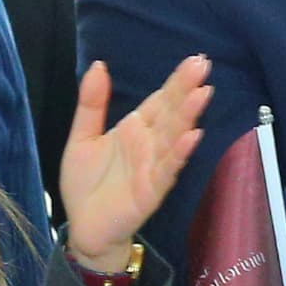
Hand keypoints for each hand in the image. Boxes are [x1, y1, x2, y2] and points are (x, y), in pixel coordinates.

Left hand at [58, 54, 211, 264]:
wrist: (83, 227)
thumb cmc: (85, 183)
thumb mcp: (82, 137)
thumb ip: (92, 103)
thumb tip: (99, 65)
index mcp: (135, 129)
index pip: (160, 100)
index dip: (176, 80)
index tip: (195, 59)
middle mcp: (149, 144)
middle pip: (171, 112)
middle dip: (187, 90)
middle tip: (204, 65)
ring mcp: (152, 167)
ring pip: (173, 137)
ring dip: (188, 116)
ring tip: (202, 94)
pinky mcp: (150, 190)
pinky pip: (166, 169)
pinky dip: (179, 154)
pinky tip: (192, 136)